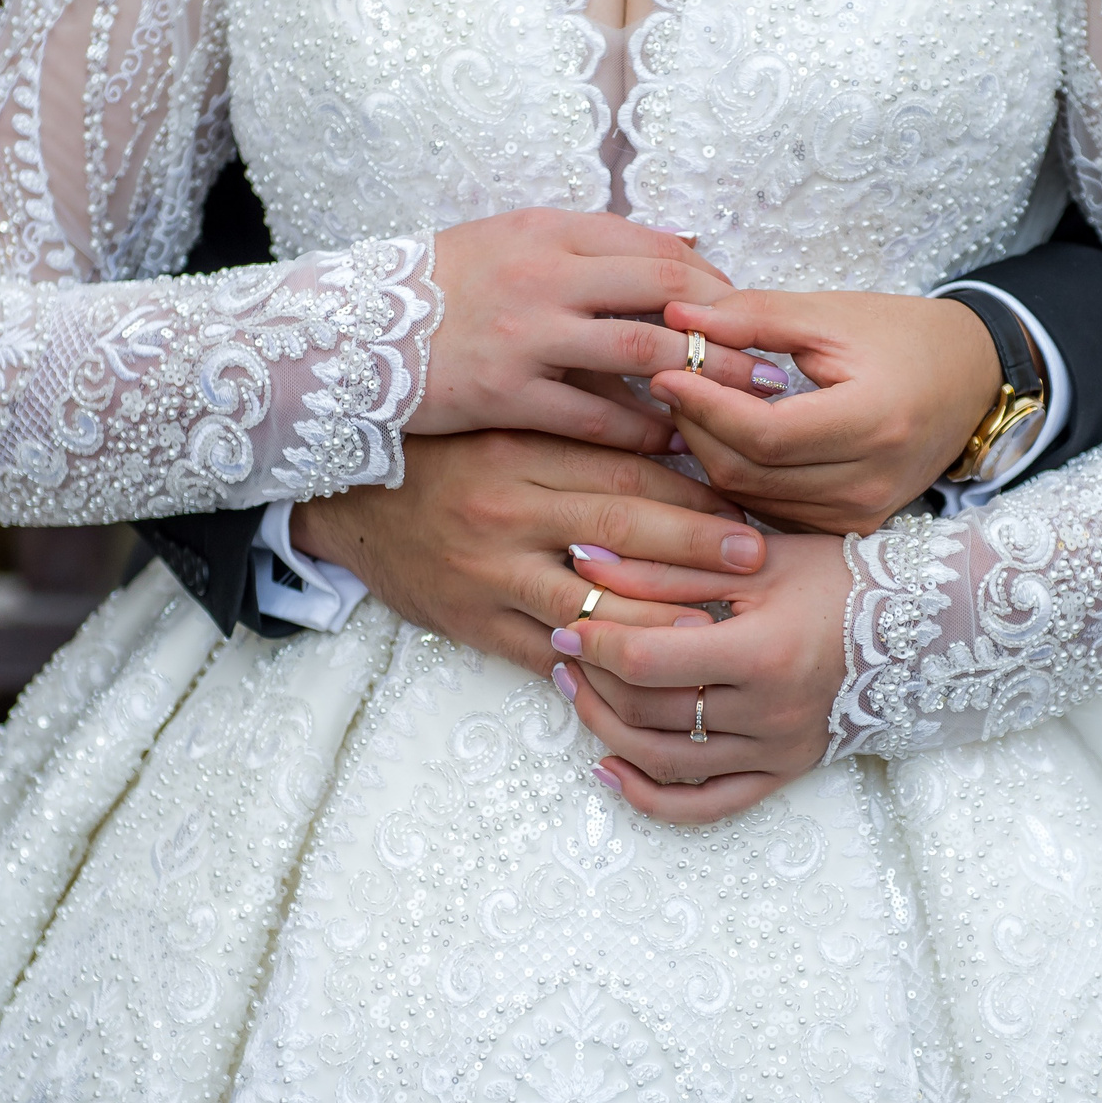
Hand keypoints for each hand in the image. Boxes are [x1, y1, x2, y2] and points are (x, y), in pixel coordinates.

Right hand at [287, 431, 767, 675]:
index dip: (691, 489)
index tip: (746, 500)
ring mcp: (487, 573)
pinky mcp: (471, 624)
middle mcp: (505, 510)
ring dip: (659, 621)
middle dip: (696, 548)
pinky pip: (546, 656)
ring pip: (589, 605)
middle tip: (756, 559)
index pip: (623, 472)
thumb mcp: (503, 425)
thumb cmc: (441, 458)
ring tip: (718, 631)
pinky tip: (645, 677)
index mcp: (519, 451)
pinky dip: (598, 670)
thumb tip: (676, 430)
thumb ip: (577, 429)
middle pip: (620, 533)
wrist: (345, 506)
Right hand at [414, 209, 781, 447]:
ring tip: (735, 413)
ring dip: (697, 387)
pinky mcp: (504, 394)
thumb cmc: (443, 287)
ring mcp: (525, 335)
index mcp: (550, 231)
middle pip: (665, 299)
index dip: (715, 288)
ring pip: (640, 358)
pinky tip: (668, 448)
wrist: (348, 332)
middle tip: (768, 369)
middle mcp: (544, 275)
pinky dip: (638, 433)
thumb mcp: (515, 238)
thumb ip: (595, 242)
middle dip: (726, 336)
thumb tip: (687, 247)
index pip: (659, 252)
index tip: (748, 319)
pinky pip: (591, 418)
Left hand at [547, 532, 850, 823]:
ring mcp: (777, 751)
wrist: (919, 626)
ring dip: (607, 731)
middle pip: (650, 712)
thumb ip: (665, 563)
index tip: (568, 622)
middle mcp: (771, 713)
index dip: (595, 644)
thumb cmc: (836, 580)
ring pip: (665, 761)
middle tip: (565, 652)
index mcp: (764, 653)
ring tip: (578, 694)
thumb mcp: (752, 560)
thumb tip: (582, 556)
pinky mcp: (783, 773)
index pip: (650, 661)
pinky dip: (649, 797)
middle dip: (593, 682)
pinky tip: (610, 770)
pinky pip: (706, 805)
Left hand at [649, 290, 1000, 533]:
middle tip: (670, 385)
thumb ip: (754, 317)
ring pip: (753, 498)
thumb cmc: (905, 337)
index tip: (666, 371)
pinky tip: (726, 439)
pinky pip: (772, 510)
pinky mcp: (852, 528)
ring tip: (692, 407)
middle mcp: (871, 482)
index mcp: (876, 421)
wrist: (972, 379)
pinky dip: (741, 477)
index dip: (705, 406)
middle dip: (697, 429)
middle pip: (750, 473)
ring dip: (711, 454)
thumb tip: (676, 318)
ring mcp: (863, 514)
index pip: (765, 433)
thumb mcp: (833, 314)